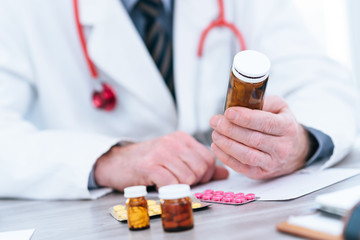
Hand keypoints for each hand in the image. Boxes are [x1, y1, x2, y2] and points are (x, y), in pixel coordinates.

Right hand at [94, 131, 228, 190]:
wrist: (117, 161)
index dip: (206, 174)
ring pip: (187, 177)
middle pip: (201, 168)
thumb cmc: (147, 161)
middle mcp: (173, 142)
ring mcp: (160, 152)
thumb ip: (200, 165)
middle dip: (194, 181)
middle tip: (179, 182)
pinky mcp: (149, 166)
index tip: (194, 178)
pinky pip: (171, 183)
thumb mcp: (175, 158)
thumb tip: (224, 173)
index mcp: (182, 138)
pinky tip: (160, 185)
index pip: (208, 158)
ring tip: (167, 182)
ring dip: (179, 186)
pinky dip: (168, 189)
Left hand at [210, 96, 309, 179]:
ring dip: (227, 144)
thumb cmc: (281, 125)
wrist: (295, 151)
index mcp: (287, 127)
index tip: (229, 112)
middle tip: (215, 121)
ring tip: (215, 133)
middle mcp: (282, 147)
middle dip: (230, 130)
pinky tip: (216, 146)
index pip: (266, 123)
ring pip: (247, 155)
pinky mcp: (261, 173)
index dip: (246, 118)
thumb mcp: (279, 107)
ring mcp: (272, 163)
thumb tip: (240, 101)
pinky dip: (226, 157)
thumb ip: (262, 102)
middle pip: (253, 139)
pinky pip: (241, 167)